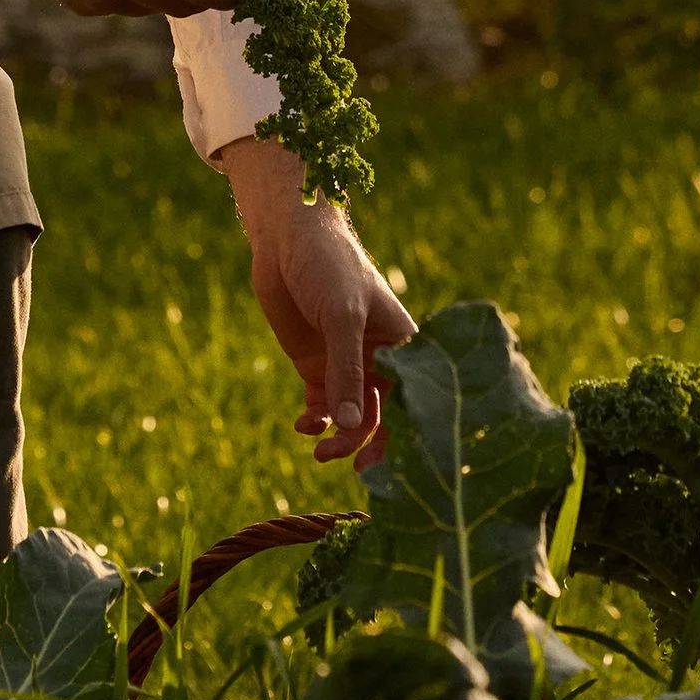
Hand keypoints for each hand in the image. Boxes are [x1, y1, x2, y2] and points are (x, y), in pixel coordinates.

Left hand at [222, 131, 413, 465]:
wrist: (287, 238)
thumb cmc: (329, 266)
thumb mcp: (342, 316)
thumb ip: (346, 372)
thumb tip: (351, 426)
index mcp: (402, 344)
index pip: (411, 399)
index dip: (404, 434)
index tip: (384, 462)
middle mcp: (378, 358)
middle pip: (381, 415)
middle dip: (365, 442)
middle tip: (345, 462)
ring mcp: (346, 363)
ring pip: (351, 417)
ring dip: (339, 436)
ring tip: (319, 448)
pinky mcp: (316, 364)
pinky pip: (322, 406)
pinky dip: (316, 421)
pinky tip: (303, 424)